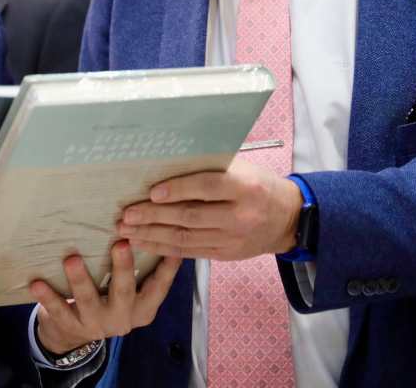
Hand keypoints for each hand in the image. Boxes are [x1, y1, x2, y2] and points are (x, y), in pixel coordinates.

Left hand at [30, 240, 180, 354]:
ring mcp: (95, 324)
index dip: (167, 267)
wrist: (70, 335)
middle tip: (121, 244)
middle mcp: (122, 318)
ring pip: (88, 300)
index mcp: (142, 309)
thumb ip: (141, 270)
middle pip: (124, 291)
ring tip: (72, 259)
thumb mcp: (128, 292)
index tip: (169, 243)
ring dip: (80, 279)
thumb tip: (155, 227)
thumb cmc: (107, 300)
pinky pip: (58, 309)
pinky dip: (47, 296)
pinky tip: (37, 283)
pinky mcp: (70, 325)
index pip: (158, 286)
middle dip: (122, 268)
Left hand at [116, 158, 301, 259]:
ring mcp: (233, 239)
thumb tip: (168, 159)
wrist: (288, 219)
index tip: (151, 192)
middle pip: (191, 216)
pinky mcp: (225, 255)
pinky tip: (144, 244)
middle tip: (126, 215)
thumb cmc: (258, 184)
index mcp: (245, 187)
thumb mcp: (243, 167)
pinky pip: (190, 253)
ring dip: (152, 235)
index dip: (178, 190)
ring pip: (186, 238)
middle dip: (154, 216)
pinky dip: (164, 249)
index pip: (207, 187)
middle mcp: (240, 215)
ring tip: (127, 231)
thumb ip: (211, 166)